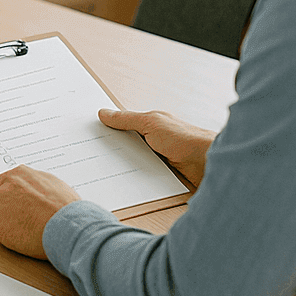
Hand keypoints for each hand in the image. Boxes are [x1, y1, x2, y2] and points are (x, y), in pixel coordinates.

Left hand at [0, 165, 81, 259]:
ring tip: (31, 229)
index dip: (0, 197)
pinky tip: (28, 238)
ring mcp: (0, 206)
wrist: (71, 226)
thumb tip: (28, 192)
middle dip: (1, 211)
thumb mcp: (51, 186)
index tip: (6, 205)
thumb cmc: (67, 210)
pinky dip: (11, 240)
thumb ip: (32, 187)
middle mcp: (5, 187)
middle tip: (18, 221)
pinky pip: (1, 236)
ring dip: (8, 226)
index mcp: (18, 175)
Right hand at [99, 108, 214, 187]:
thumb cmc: (184, 138)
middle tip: (89, 157)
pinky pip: (142, 175)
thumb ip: (127, 119)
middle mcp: (153, 139)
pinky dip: (133, 177)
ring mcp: (157, 157)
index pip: (123, 124)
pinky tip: (122, 182)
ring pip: (132, 161)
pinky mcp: (162, 174)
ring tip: (101, 171)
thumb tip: (104, 113)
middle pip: (125, 144)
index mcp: (150, 124)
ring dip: (121, 166)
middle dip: (110, 150)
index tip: (88, 134)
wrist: (207, 162)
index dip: (108, 128)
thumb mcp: (151, 123)